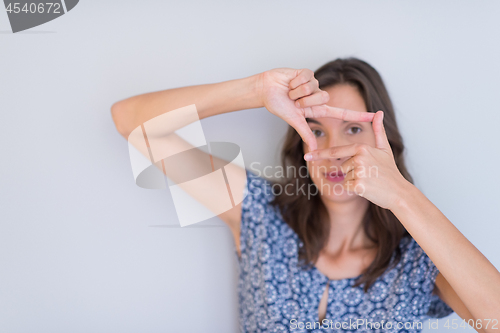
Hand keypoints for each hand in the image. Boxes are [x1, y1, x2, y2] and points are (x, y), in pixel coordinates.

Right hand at [257, 68, 374, 150]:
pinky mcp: (307, 73)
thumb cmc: (277, 105)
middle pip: (324, 98)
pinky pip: (307, 78)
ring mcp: (314, 84)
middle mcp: (318, 96)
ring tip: (290, 92)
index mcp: (317, 109)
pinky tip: (289, 83)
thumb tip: (314, 150)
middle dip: (305, 100)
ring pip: (314, 88)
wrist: (265, 89)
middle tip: (294, 101)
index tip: (376, 116)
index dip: (359, 115)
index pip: (342, 113)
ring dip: (298, 92)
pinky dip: (295, 83)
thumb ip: (305, 133)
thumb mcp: (293, 120)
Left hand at [303, 111, 410, 209]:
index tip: (307, 155)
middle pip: (342, 167)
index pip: (336, 151)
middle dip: (352, 173)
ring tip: (370, 181)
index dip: (320, 154)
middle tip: (370, 175)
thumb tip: (379, 112)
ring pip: (344, 177)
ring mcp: (358, 172)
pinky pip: (346, 187)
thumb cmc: (390, 171)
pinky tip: (367, 189)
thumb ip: (378, 131)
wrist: (399, 193)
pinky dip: (354, 190)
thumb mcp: (385, 149)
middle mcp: (359, 158)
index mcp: (362, 148)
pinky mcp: (358, 185)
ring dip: (353, 181)